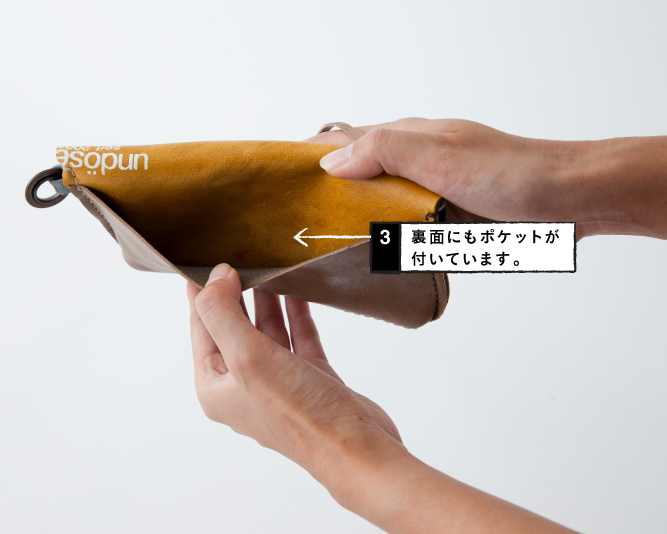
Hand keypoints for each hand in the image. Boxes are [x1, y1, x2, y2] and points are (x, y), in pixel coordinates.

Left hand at [187, 263, 574, 532]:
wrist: (357, 449)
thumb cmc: (300, 415)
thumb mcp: (248, 357)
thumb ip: (224, 313)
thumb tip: (215, 277)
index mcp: (216, 388)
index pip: (201, 328)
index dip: (201, 292)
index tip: (205, 257)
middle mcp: (243, 386)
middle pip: (233, 327)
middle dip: (236, 292)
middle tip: (240, 254)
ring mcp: (278, 383)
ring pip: (267, 331)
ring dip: (267, 300)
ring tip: (268, 265)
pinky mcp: (310, 380)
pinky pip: (297, 338)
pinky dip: (296, 313)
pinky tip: (298, 289)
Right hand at [307, 118, 666, 240]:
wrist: (571, 200)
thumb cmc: (511, 171)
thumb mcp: (437, 154)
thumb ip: (382, 151)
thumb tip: (328, 162)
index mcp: (407, 138)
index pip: (343, 142)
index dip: (310, 159)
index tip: (278, 182)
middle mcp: (414, 164)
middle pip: (355, 180)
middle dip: (323, 199)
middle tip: (291, 227)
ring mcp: (430, 194)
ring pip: (377, 211)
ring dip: (352, 228)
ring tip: (317, 251)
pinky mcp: (447, 223)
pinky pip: (405, 235)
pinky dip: (384, 247)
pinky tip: (370, 263)